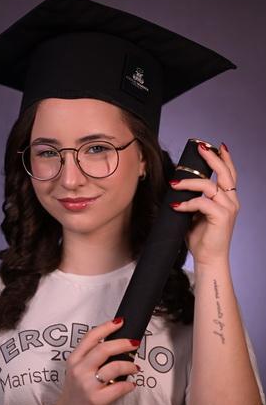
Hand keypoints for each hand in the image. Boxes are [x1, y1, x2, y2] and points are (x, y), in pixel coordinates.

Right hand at [51, 318, 139, 404]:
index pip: (91, 337)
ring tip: (135, 367)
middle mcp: (79, 370)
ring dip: (129, 365)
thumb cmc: (76, 392)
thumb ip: (91, 358)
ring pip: (114, 367)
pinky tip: (131, 385)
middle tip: (134, 343)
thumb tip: (116, 345)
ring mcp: (87, 386)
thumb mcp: (77, 370)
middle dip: (123, 343)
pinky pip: (119, 387)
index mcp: (74, 359)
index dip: (107, 327)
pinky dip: (129, 384)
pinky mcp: (96, 400)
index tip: (120, 322)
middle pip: (104, 348)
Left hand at [169, 142, 238, 266]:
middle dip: (212, 158)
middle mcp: (231, 201)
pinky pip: (202, 203)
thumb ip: (192, 200)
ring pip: (209, 186)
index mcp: (227, 199)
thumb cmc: (201, 238)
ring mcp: (228, 209)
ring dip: (189, 183)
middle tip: (200, 147)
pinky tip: (175, 206)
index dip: (224, 158)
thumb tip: (177, 186)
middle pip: (225, 173)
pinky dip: (187, 203)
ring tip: (174, 183)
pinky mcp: (221, 217)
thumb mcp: (196, 214)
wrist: (208, 259)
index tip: (215, 146)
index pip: (229, 174)